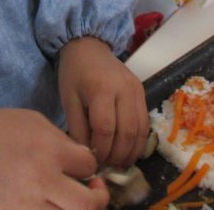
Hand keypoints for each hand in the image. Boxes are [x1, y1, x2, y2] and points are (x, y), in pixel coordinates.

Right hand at [0, 108, 108, 209]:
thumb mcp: (37, 122)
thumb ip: (63, 143)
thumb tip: (84, 162)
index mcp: (49, 151)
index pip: (89, 166)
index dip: (92, 165)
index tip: (83, 163)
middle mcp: (42, 180)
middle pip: (88, 204)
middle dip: (99, 198)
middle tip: (93, 190)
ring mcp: (27, 204)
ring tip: (72, 200)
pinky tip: (52, 205)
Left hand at [57, 36, 148, 168]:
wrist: (89, 46)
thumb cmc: (74, 73)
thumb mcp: (68, 100)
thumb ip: (77, 128)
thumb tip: (87, 156)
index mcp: (101, 89)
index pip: (105, 128)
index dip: (101, 150)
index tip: (93, 161)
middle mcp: (124, 90)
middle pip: (127, 132)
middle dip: (117, 155)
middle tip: (106, 167)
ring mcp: (137, 90)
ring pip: (141, 130)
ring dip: (131, 151)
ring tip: (118, 163)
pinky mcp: (143, 92)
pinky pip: (145, 122)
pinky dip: (138, 140)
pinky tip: (128, 150)